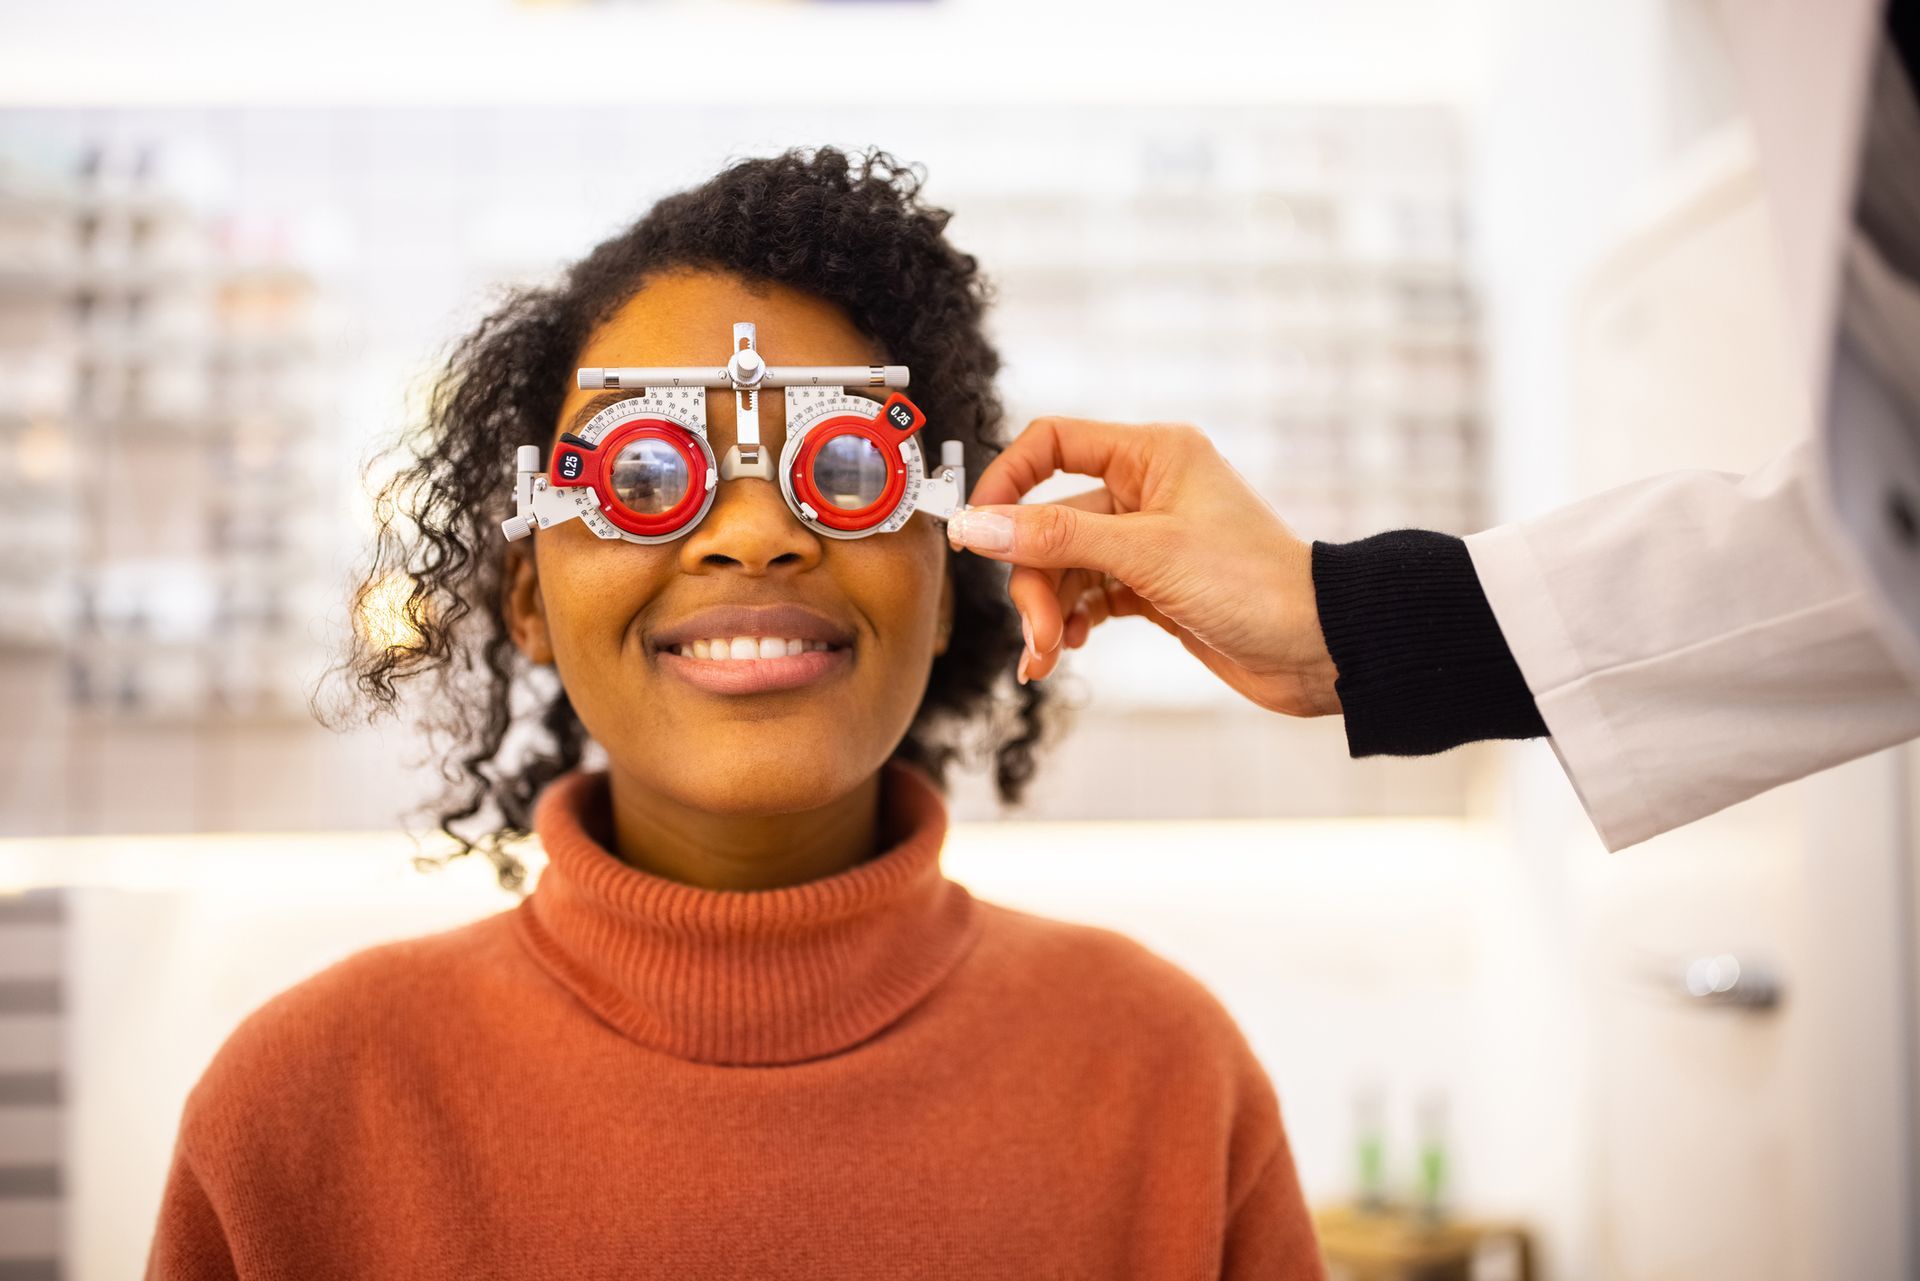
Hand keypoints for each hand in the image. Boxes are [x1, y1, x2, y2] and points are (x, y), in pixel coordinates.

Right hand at [946, 416, 1340, 717]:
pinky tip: (1064, 650)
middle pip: (1050, 520)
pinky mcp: (1152, 586)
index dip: (1007, 482)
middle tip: (1035, 631)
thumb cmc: (1257, 586)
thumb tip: (977, 523)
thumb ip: (1058, 536)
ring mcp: (1148, 540)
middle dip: (1034, 578)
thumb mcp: (1148, 554)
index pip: (1052, 443)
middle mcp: (1147, 489)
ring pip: (1065, 564)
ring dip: (1047, 611)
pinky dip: (1069, 623)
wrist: (1320, 650)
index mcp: (1152, 454)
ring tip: (1047, 654)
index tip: (978, 530)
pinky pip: (1087, 595)